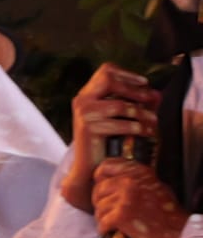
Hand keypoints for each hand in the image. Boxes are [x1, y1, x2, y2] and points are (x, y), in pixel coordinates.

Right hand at [63, 64, 159, 211]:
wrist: (88, 166)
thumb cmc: (105, 141)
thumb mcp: (118, 118)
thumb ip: (134, 105)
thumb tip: (157, 95)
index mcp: (86, 95)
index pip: (105, 71)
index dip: (127, 75)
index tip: (144, 83)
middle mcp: (81, 101)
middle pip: (109, 80)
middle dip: (134, 89)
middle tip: (150, 99)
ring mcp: (84, 114)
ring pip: (120, 105)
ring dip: (140, 114)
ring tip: (152, 121)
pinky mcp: (89, 129)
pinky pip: (120, 123)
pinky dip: (136, 128)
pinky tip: (144, 132)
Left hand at [92, 158, 190, 237]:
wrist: (177, 232)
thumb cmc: (167, 212)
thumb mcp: (155, 185)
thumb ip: (135, 179)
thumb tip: (113, 177)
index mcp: (139, 172)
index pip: (106, 166)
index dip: (100, 177)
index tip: (101, 186)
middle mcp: (130, 181)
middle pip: (98, 188)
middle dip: (100, 201)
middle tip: (107, 210)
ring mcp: (125, 197)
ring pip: (98, 206)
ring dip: (103, 216)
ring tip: (113, 222)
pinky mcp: (120, 215)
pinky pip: (101, 221)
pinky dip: (103, 228)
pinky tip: (110, 230)